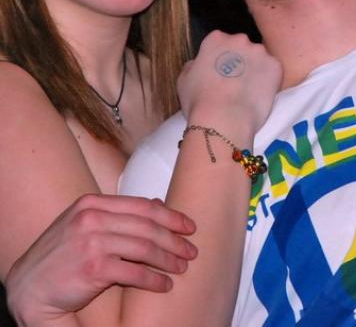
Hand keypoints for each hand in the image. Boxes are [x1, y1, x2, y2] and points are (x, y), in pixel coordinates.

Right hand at [6, 194, 196, 321]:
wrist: (28, 288)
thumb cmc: (62, 255)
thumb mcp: (87, 225)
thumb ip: (119, 214)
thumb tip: (159, 205)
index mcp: (92, 203)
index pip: (143, 206)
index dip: (170, 216)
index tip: (189, 226)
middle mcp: (92, 218)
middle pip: (148, 226)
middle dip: (174, 239)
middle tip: (191, 250)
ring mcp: (91, 242)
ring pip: (145, 248)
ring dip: (168, 259)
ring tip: (182, 268)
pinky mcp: (93, 268)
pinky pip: (134, 272)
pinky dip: (154, 279)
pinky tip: (164, 285)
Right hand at [178, 31, 281, 132]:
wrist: (224, 118)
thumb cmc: (199, 100)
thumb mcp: (184, 79)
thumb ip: (194, 65)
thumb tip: (199, 64)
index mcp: (216, 38)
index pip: (220, 41)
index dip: (220, 57)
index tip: (219, 72)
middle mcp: (239, 39)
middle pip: (242, 46)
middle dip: (240, 59)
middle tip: (235, 81)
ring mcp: (260, 51)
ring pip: (259, 58)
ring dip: (256, 69)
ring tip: (249, 91)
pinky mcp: (275, 66)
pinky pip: (274, 71)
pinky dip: (270, 81)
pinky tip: (260, 95)